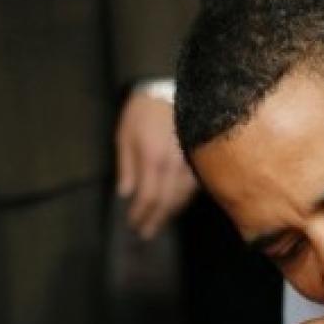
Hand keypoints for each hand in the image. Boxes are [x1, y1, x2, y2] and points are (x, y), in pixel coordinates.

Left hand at [115, 91, 196, 239]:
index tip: (132, 224)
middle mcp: (174, 165)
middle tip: (145, 234)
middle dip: (154, 220)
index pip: (148, 197)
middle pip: (166, 203)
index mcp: (152, 159)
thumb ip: (126, 166)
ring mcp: (190, 163)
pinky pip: (191, 188)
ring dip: (168, 214)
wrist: (170, 89)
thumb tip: (126, 194)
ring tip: (157, 225)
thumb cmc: (142, 112)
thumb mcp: (125, 136)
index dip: (140, 214)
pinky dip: (181, 202)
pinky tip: (173, 207)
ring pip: (181, 198)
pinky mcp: (199, 160)